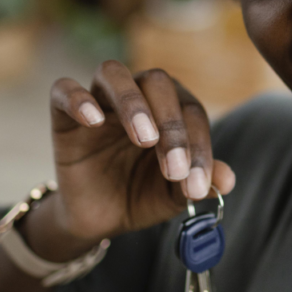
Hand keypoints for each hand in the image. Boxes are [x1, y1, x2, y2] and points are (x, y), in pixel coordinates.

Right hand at [44, 61, 235, 243]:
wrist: (100, 218)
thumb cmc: (142, 195)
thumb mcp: (174, 194)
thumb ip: (199, 182)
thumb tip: (227, 181)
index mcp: (171, 109)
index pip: (190, 111)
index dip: (198, 147)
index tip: (195, 185)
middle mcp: (137, 96)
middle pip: (157, 82)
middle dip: (171, 124)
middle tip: (173, 167)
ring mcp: (99, 100)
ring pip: (113, 72)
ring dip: (132, 102)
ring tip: (145, 138)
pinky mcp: (63, 115)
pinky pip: (64, 90)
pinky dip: (78, 99)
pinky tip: (93, 120)